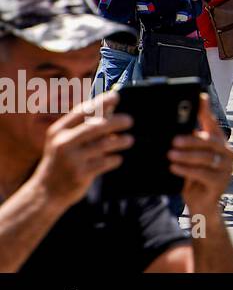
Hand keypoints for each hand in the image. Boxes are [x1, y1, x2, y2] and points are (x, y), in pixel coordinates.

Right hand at [32, 92, 132, 207]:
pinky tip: (117, 158)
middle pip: (96, 126)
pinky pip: (105, 162)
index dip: (101, 102)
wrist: (46, 192)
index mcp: (58, 131)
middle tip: (130, 120)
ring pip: (104, 144)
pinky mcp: (80, 174)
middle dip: (116, 121)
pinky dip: (115, 159)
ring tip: (129, 140)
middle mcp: (63, 143)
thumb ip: (84, 125)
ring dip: (120, 141)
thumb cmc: (61, 161)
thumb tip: (110, 105)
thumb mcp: (65, 141)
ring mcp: (71, 159)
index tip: (116, 96)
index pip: (82, 111)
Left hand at [169, 95, 232, 217]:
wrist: (201, 206)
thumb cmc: (193, 179)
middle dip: (191, 139)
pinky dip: (187, 170)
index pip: (212, 123)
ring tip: (170, 155)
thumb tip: (172, 131)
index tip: (199, 96)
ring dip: (186, 155)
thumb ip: (187, 146)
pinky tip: (175, 168)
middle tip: (173, 140)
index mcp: (219, 143)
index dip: (206, 109)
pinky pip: (204, 173)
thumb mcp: (189, 160)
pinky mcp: (221, 182)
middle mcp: (227, 152)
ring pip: (206, 158)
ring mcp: (227, 168)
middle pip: (210, 141)